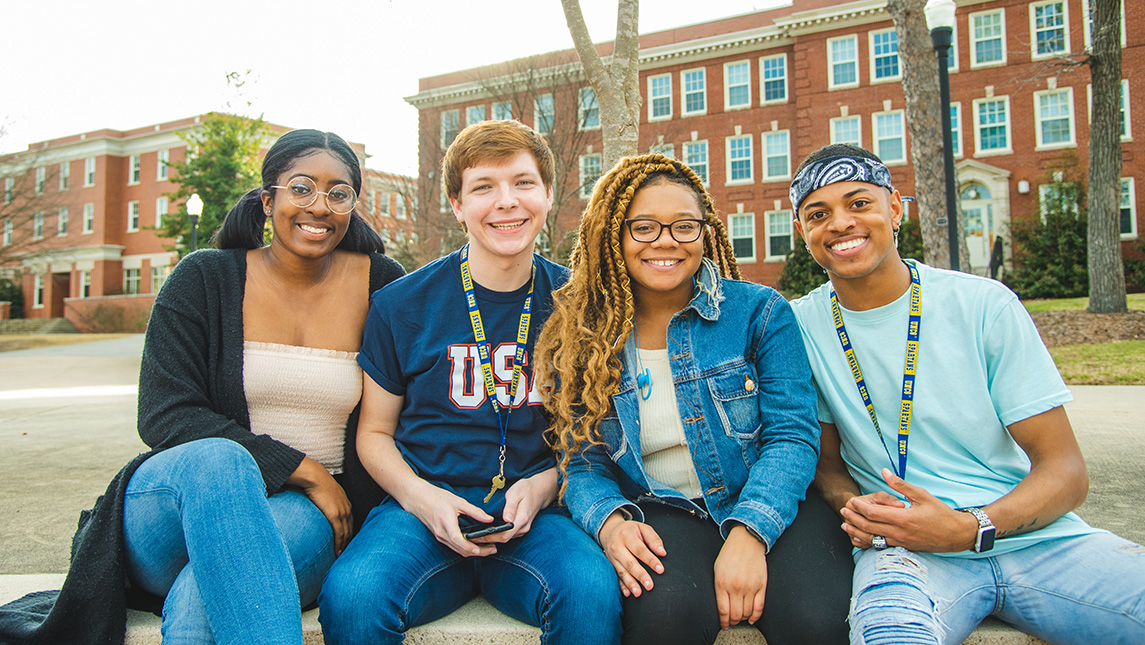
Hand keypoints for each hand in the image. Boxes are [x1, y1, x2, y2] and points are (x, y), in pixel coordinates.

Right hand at [288, 457, 352, 554]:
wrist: (315, 477)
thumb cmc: (317, 483)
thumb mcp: (326, 493)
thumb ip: (327, 502)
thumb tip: (320, 508)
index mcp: (346, 504)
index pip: (350, 523)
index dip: (348, 535)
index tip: (346, 545)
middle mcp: (347, 509)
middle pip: (350, 530)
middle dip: (348, 543)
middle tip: (344, 555)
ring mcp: (342, 512)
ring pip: (346, 534)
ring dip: (343, 547)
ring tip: (339, 557)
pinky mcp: (335, 515)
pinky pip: (339, 533)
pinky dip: (339, 544)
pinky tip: (336, 552)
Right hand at [401, 479, 496, 556]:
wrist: (417, 498)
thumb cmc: (437, 497)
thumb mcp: (458, 501)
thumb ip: (474, 511)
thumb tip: (489, 519)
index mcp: (446, 522)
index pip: (457, 539)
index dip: (468, 546)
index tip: (479, 550)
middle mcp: (441, 533)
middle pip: (460, 549)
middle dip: (478, 552)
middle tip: (493, 549)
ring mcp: (439, 536)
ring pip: (457, 550)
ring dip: (472, 552)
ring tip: (488, 549)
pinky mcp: (439, 537)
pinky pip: (454, 547)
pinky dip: (465, 548)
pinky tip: (475, 545)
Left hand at [477, 468, 557, 543]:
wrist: (540, 490)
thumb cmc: (526, 489)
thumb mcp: (515, 493)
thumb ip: (510, 507)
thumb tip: (506, 520)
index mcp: (522, 519)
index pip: (505, 535)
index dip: (490, 537)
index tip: (478, 535)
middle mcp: (523, 527)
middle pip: (504, 539)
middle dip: (488, 539)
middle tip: (473, 536)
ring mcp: (523, 529)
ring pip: (506, 539)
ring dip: (493, 538)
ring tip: (478, 534)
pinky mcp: (521, 528)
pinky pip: (509, 535)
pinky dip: (498, 535)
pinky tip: (489, 531)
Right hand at [598, 511, 665, 597]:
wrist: (610, 530)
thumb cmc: (630, 530)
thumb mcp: (642, 528)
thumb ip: (653, 539)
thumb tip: (662, 552)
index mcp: (627, 536)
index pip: (640, 550)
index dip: (650, 560)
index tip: (660, 570)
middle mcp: (617, 547)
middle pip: (630, 563)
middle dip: (640, 575)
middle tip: (650, 586)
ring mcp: (612, 557)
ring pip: (622, 572)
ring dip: (630, 583)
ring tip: (639, 593)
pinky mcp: (610, 565)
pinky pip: (616, 577)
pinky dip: (621, 586)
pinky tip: (628, 593)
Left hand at [713, 526, 766, 628]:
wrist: (747, 541)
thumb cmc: (730, 554)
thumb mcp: (717, 570)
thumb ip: (718, 588)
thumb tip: (722, 607)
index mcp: (722, 582)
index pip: (723, 610)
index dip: (724, 621)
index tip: (724, 625)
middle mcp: (736, 586)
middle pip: (735, 614)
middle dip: (733, 621)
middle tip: (732, 622)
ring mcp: (750, 586)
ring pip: (747, 612)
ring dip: (743, 618)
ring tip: (740, 617)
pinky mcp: (761, 585)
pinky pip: (759, 607)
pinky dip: (755, 616)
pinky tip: (751, 618)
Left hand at [840, 468, 976, 551]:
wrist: (956, 535)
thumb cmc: (941, 513)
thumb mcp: (922, 495)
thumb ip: (901, 485)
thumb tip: (884, 472)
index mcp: (903, 519)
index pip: (874, 513)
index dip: (860, 507)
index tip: (851, 501)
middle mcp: (900, 533)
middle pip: (869, 527)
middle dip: (853, 518)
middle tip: (843, 511)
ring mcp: (901, 542)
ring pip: (873, 539)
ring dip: (857, 532)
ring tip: (845, 525)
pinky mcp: (903, 547)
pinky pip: (881, 546)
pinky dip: (868, 541)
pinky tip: (860, 538)